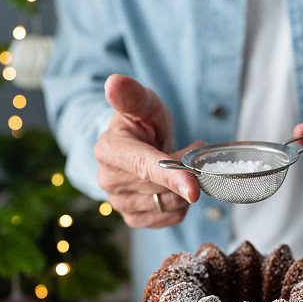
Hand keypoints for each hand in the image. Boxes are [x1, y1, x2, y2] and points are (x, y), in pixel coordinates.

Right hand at [94, 74, 202, 227]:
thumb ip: (132, 95)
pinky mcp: (134, 218)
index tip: (194, 189)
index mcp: (108, 150)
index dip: (171, 177)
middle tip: (187, 150)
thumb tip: (114, 82)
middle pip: (162, 186)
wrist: (139, 145)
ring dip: (185, 187)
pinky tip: (174, 187)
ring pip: (170, 204)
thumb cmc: (142, 121)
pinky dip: (181, 203)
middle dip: (184, 171)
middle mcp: (109, 180)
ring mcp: (119, 202)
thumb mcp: (142, 103)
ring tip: (178, 167)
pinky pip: (171, 218)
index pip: (144, 166)